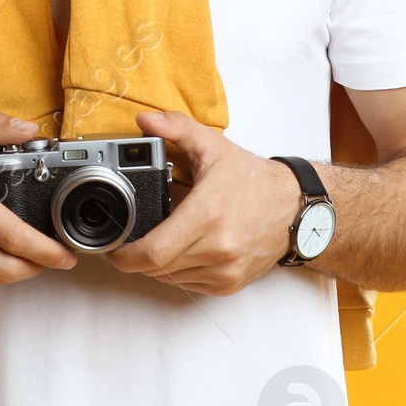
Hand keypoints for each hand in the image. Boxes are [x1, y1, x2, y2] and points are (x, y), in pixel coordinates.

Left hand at [105, 110, 302, 295]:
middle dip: (136, 256)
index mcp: (208, 215)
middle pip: (158, 268)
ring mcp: (225, 270)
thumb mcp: (212, 145)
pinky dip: (177, 271)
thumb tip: (144, 121)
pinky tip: (180, 248)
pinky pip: (189, 285)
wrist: (292, 207)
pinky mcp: (229, 284)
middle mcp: (218, 248)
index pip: (154, 252)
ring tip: (157, 237)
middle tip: (128, 237)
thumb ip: (175, 127)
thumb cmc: (251, 178)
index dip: (126, 255)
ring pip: (171, 278)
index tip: (113, 247)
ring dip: (157, 263)